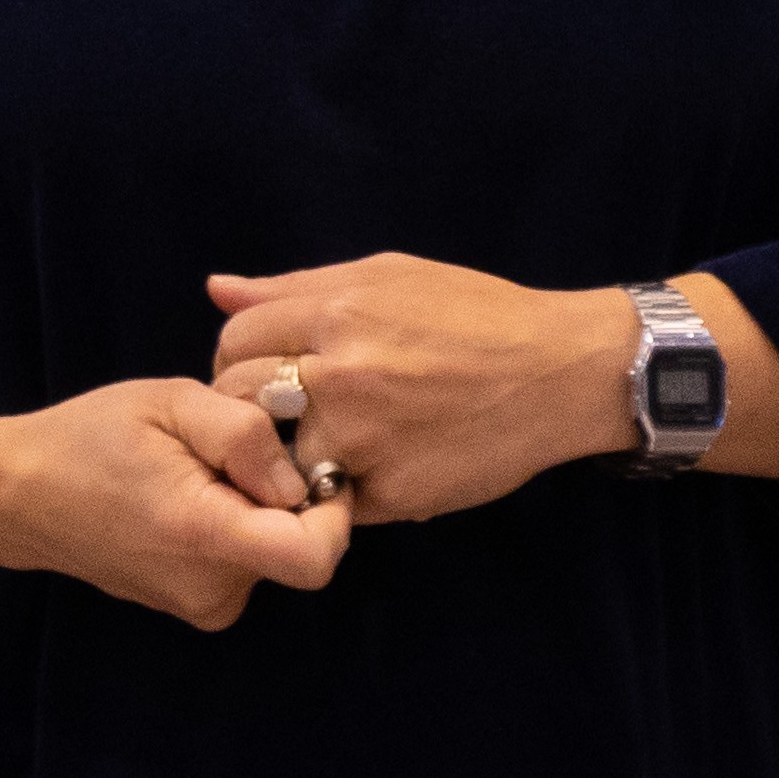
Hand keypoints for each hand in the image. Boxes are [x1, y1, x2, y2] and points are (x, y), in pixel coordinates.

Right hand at [0, 378, 351, 628]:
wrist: (19, 495)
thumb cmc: (91, 437)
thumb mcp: (172, 402)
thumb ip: (245, 433)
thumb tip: (300, 481)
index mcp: (205, 535)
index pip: (316, 557)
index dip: (334, 509)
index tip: (309, 463)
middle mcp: (212, 589)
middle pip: (298, 545)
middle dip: (282, 493)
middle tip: (224, 452)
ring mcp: (202, 606)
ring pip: (273, 549)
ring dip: (255, 507)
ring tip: (195, 471)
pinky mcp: (195, 607)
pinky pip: (246, 562)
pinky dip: (234, 526)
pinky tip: (187, 495)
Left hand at [206, 254, 633, 524]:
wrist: (561, 372)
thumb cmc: (476, 314)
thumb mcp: (387, 276)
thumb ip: (295, 287)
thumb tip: (217, 290)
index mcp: (337, 313)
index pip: (234, 341)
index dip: (237, 358)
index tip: (262, 371)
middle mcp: (341, 376)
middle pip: (239, 402)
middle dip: (246, 410)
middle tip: (278, 415)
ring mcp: (365, 440)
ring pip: (274, 461)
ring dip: (284, 458)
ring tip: (318, 446)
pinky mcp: (392, 493)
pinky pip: (329, 501)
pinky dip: (333, 491)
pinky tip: (362, 469)